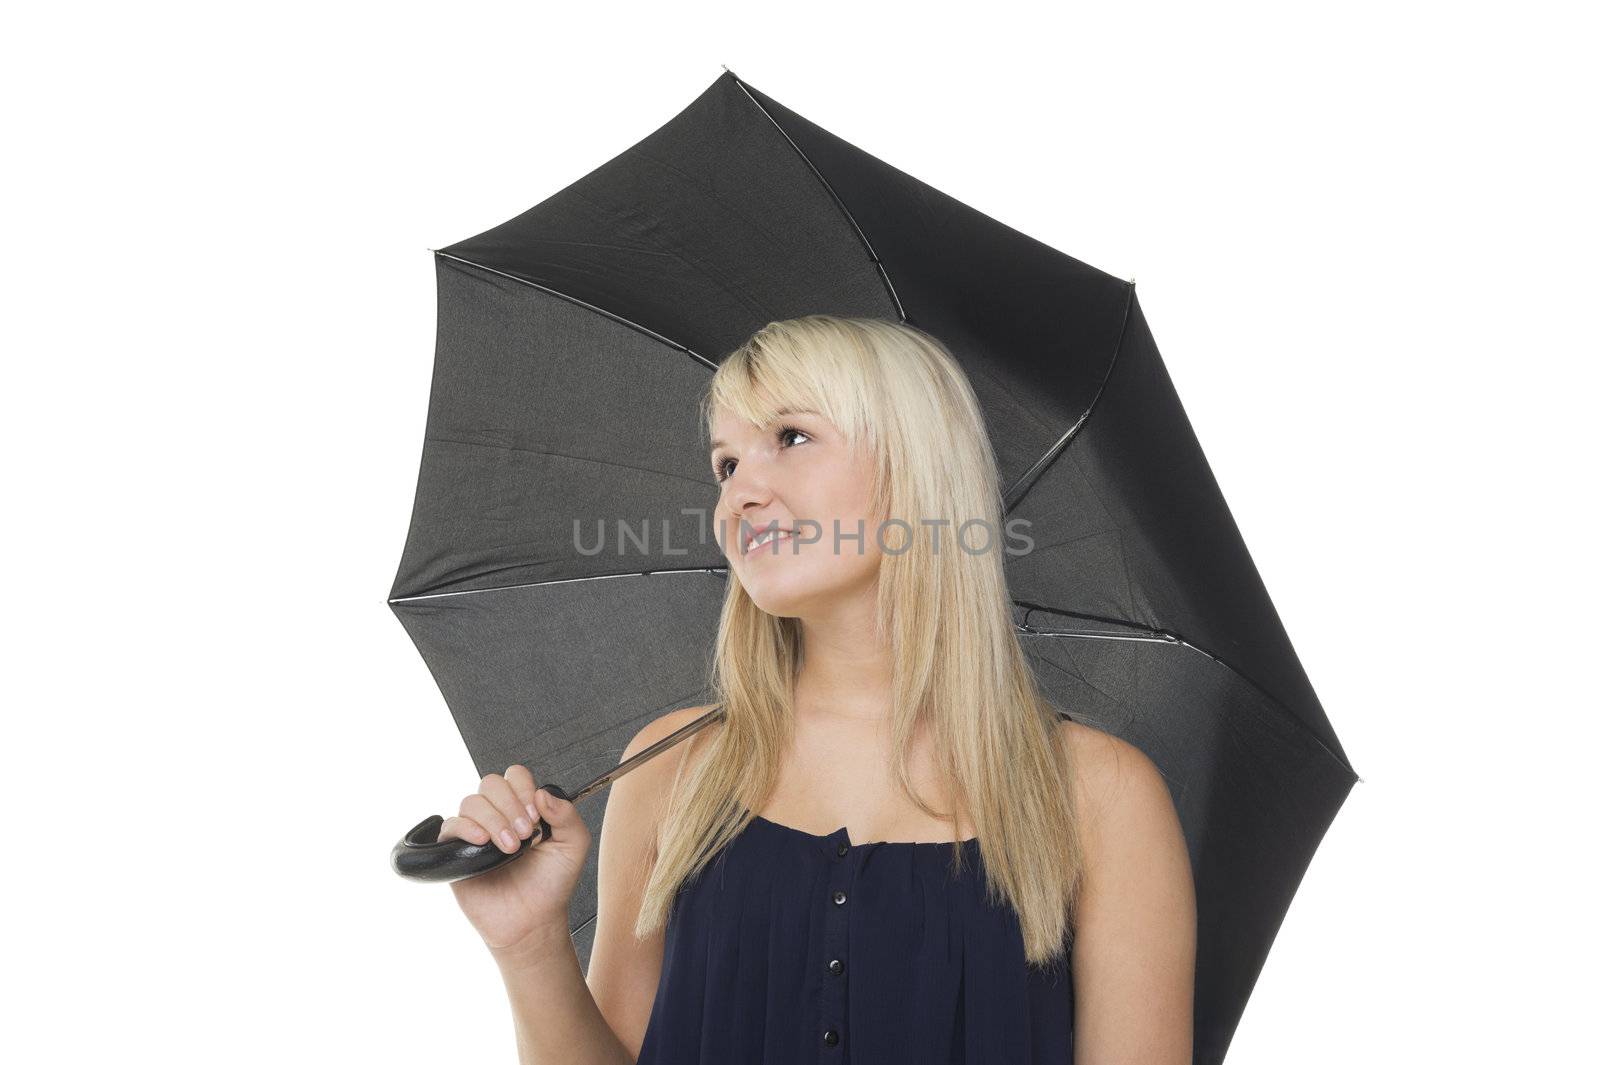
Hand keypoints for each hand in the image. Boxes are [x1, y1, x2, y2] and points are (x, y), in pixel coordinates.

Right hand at [437, 765, 591, 961]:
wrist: (533, 921)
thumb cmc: (551, 884)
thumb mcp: (573, 846)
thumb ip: (567, 815)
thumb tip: (543, 794)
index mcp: (524, 808)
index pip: (516, 776)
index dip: (524, 789)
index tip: (536, 816)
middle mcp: (498, 815)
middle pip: (491, 783)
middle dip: (510, 804)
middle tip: (525, 834)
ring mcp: (476, 831)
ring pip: (472, 802)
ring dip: (494, 820)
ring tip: (510, 848)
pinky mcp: (457, 851)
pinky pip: (451, 825)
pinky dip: (466, 828)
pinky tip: (483, 842)